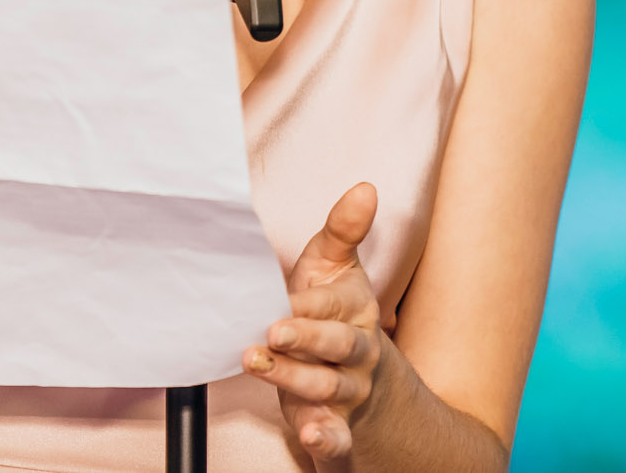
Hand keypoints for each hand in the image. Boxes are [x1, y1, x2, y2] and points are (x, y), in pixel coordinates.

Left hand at [244, 182, 383, 464]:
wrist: (360, 375)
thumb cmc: (333, 311)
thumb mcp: (336, 269)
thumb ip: (343, 231)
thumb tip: (365, 187)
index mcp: (355, 309)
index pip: (333, 305)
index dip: (308, 305)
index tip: (280, 303)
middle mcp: (356, 352)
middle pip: (337, 347)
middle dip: (305, 340)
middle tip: (272, 332)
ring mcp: (348, 391)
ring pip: (329, 388)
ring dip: (295, 380)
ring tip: (260, 366)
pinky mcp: (336, 425)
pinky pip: (337, 437)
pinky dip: (326, 438)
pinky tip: (312, 436)